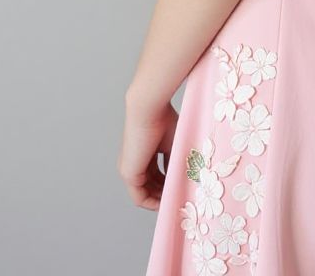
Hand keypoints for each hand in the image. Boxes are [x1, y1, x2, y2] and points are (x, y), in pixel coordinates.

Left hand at [117, 96, 178, 210]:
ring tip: (176, 201)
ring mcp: (130, 170)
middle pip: (151, 186)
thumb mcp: (174, 144)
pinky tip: (166, 203)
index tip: (181, 189)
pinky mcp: (129, 174)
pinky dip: (152, 203)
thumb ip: (176, 161)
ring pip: (146, 193)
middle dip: (165, 194)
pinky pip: (140, 197)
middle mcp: (135, 163)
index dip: (169, 184)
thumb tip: (186, 177)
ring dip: (160, 199)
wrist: (149, 110)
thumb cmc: (163, 120)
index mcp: (145, 154)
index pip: (156, 175)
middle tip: (180, 199)